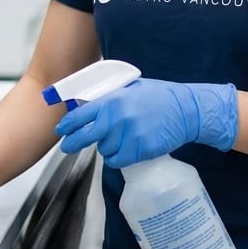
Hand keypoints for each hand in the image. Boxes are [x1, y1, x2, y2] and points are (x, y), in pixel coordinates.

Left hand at [54, 78, 237, 168]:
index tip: (61, 130)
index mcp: (113, 100)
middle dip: (72, 143)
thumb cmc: (159, 97)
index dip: (67, 125)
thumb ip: (110, 98)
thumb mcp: (131, 88)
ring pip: (104, 149)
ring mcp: (128, 135)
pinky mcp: (139, 150)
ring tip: (121, 138)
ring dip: (107, 147)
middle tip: (67, 147)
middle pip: (85, 136)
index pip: (81, 115)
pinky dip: (119, 158)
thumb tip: (87, 105)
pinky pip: (118, 160)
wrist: (186, 110)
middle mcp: (117, 118)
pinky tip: (127, 149)